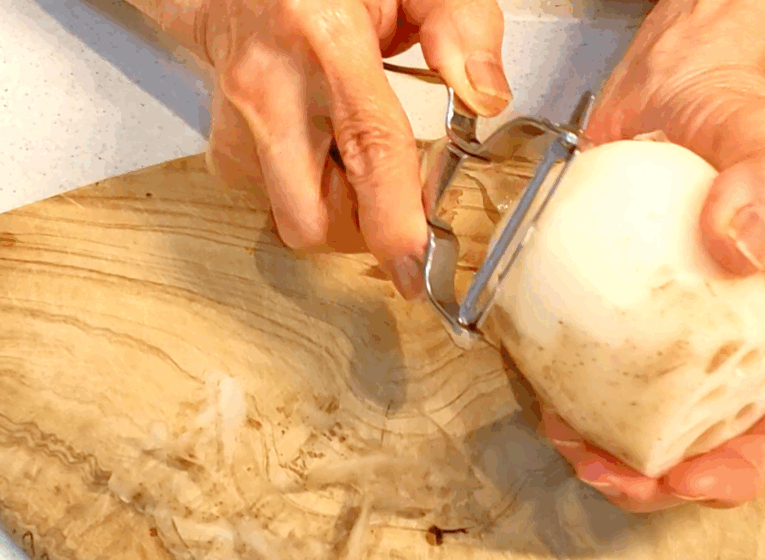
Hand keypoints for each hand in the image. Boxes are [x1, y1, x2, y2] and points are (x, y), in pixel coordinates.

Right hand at [198, 0, 511, 297]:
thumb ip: (462, 24)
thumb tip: (484, 97)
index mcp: (324, 37)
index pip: (368, 148)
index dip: (394, 222)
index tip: (414, 271)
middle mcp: (268, 85)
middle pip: (312, 215)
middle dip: (361, 231)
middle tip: (394, 195)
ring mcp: (233, 116)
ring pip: (288, 214)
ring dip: (335, 206)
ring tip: (353, 151)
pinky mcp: (221, 138)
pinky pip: (268, 197)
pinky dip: (305, 190)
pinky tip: (321, 148)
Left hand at [539, 11, 764, 512]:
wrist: (673, 86)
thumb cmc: (732, 113)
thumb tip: (740, 246)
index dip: (736, 473)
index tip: (682, 479)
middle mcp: (736, 339)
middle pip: (707, 443)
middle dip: (654, 476)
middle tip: (600, 468)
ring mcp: (678, 331)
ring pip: (649, 421)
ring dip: (605, 447)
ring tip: (565, 435)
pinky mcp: (627, 312)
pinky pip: (604, 373)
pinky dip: (575, 399)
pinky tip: (547, 394)